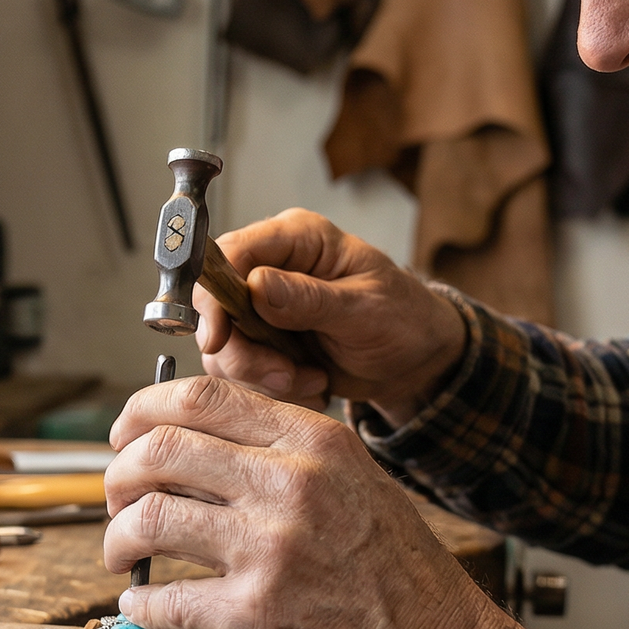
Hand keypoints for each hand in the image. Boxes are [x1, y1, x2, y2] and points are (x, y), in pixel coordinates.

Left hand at [105, 375, 535, 628]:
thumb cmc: (400, 572)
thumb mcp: (356, 481)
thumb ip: (285, 452)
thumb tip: (197, 439)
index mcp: (315, 441)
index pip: (204, 395)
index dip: (144, 409)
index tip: (125, 433)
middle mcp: (291, 483)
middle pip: (162, 448)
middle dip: (118, 473)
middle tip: (114, 498)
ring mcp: (271, 548)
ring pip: (151, 518)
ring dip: (117, 537)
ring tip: (118, 553)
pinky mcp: (257, 615)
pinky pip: (165, 600)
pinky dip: (138, 606)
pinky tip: (139, 608)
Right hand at [195, 209, 465, 423]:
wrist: (414, 360)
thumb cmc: (402, 319)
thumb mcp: (364, 308)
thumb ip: (309, 298)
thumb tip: (254, 285)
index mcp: (296, 238)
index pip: (230, 253)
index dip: (213, 295)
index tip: (218, 338)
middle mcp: (270, 267)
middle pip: (216, 306)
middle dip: (244, 352)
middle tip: (286, 376)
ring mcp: (262, 308)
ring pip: (224, 346)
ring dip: (263, 376)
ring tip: (312, 381)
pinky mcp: (263, 343)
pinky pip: (241, 372)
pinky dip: (273, 389)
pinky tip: (312, 386)